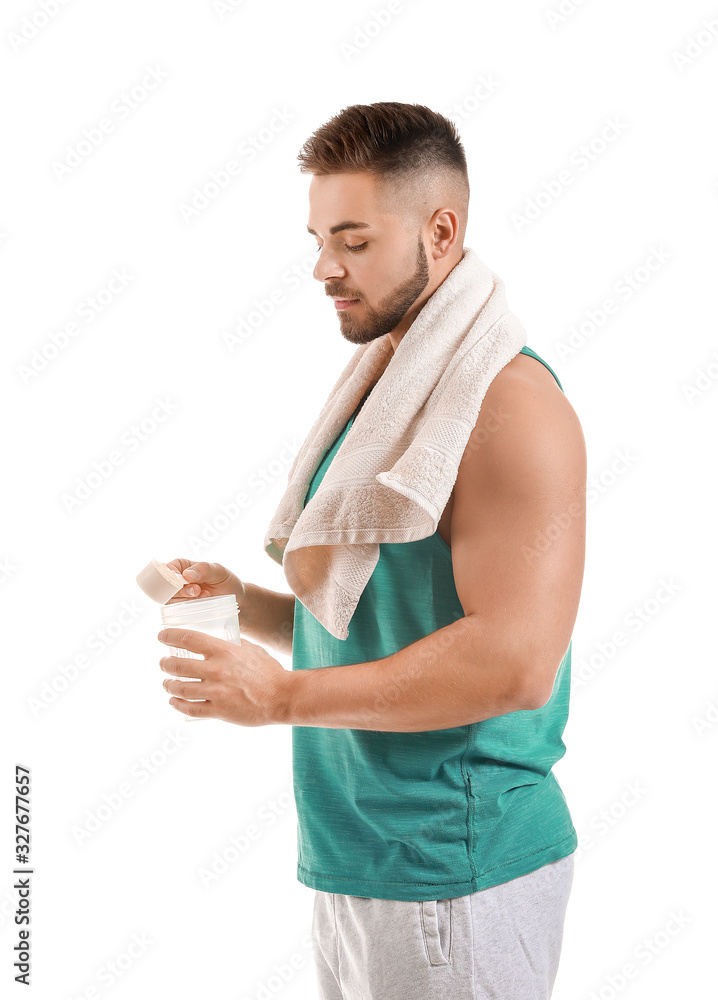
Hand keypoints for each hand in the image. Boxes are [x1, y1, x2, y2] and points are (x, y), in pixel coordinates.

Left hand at [158, 628, 288, 725]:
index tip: (161, 636)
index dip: (169, 636)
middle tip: (163, 663)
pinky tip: (173, 702)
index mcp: (224, 651)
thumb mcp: (251, 648)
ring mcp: (216, 692)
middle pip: (177, 665)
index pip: (188, 639)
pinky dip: (177, 705)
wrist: (282, 696)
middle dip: (165, 664)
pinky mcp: (218, 711)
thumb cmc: (269, 671)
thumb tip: (221, 637)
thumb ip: (234, 643)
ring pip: (180, 688)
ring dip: (168, 684)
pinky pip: (190, 709)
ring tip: (166, 683)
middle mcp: (216, 670)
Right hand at [164, 559, 243, 603]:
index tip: (185, 582)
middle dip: (180, 590)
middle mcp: (177, 581)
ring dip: (186, 600)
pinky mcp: (181, 609)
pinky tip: (201, 605)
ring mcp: (178, 596)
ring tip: (204, 596)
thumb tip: (187, 574)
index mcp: (182, 566)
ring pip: (169, 600)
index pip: (167, 569)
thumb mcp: (220, 571)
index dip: (171, 576)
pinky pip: (175, 611)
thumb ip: (205, 569)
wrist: (236, 600)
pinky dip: (187, 610)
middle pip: (166, 586)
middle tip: (197, 591)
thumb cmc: (227, 582)